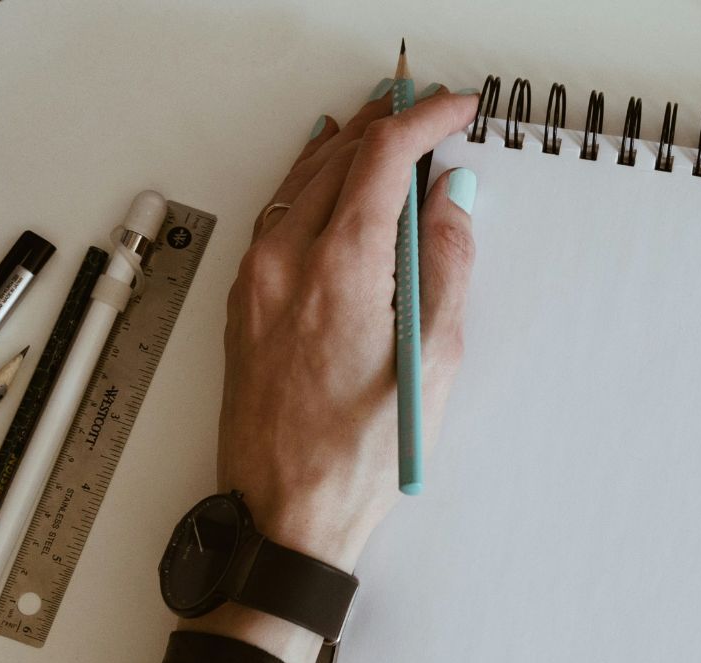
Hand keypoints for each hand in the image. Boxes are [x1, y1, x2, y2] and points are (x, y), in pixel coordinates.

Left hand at [219, 85, 479, 573]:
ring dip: (347, 147)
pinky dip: (310, 183)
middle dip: (388, 123)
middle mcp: (286, 263)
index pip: (382, 157)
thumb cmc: (357, 457)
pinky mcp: (244, 303)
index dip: (426, 120)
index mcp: (339, 269)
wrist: (285, 515)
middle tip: (429, 112)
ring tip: (386, 131)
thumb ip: (447, 267)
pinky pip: (277, 215)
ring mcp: (256, 281)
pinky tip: (327, 180)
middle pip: (338, 156)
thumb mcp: (433, 362)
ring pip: (301, 180)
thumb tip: (452, 204)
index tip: (456, 110)